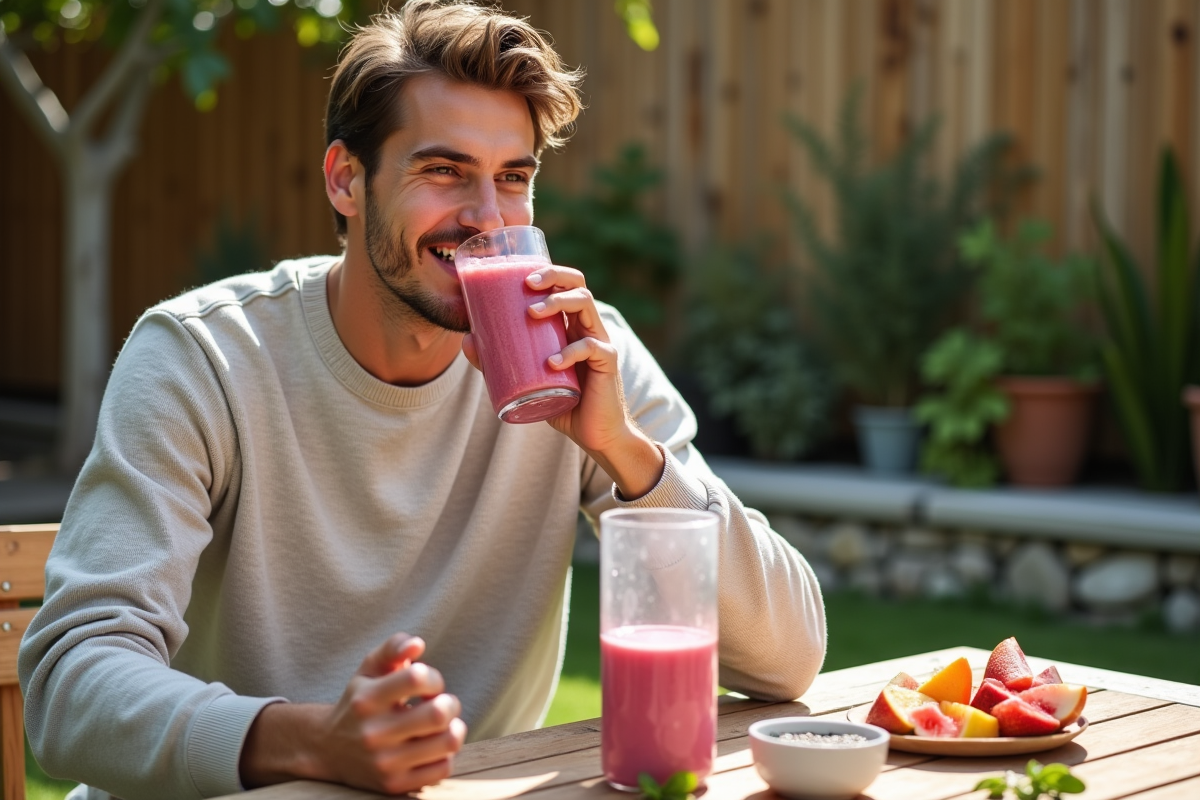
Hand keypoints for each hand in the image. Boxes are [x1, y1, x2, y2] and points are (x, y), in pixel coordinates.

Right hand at [240, 633, 466, 794]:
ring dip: (455, 729)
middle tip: (443, 704)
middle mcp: (373, 733)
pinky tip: (433, 747)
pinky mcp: (394, 785)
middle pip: (438, 713)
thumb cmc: (360, 701)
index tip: (428, 685)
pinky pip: (442, 769)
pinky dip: (446, 755)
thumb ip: (393, 648)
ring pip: (447, 743)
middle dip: (451, 703)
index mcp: (367, 699)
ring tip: (444, 726)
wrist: (328, 750)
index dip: (434, 678)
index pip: (417, 678)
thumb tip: (417, 644)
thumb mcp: (369, 669)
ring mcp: (384, 762)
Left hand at [461, 265, 663, 497]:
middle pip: (578, 285)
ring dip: (559, 302)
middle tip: (527, 285)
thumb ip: (499, 362)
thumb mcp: (527, 380)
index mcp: (571, 326)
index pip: (566, 286)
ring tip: (532, 313)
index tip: (520, 276)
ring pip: (585, 305)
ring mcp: (600, 343)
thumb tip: (466, 341)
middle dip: (553, 277)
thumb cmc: (563, 403)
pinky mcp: (608, 363)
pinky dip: (569, 352)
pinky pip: (591, 347)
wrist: (596, 434)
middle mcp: (588, 328)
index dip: (548, 273)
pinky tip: (552, 363)